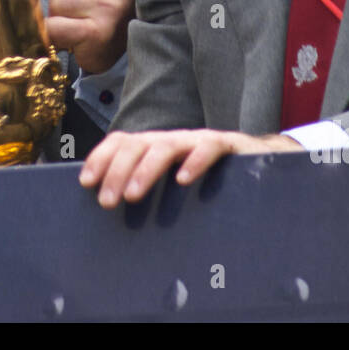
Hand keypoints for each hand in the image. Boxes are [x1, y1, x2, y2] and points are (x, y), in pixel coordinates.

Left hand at [45, 0, 134, 74]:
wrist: (150, 43)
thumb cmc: (124, 0)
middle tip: (89, 6)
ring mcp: (109, 6)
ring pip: (56, 2)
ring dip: (64, 15)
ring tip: (87, 21)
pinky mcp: (98, 33)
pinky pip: (54, 27)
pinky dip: (60, 35)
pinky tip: (80, 37)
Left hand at [79, 128, 301, 207]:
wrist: (263, 162)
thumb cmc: (212, 181)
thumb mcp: (175, 187)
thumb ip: (150, 190)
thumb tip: (112, 209)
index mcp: (156, 147)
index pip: (121, 142)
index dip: (100, 158)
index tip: (84, 183)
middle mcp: (173, 139)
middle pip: (137, 144)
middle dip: (116, 171)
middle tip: (106, 202)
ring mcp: (198, 140)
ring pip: (165, 145)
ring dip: (145, 170)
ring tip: (132, 195)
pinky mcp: (228, 145)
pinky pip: (209, 147)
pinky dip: (195, 161)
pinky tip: (183, 180)